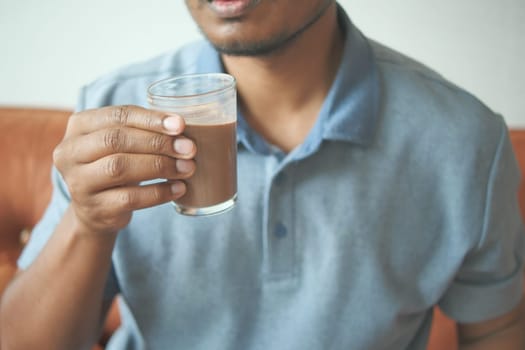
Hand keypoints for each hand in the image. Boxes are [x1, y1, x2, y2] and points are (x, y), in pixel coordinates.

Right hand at [53, 105, 195, 234]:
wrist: (96, 209)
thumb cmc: (115, 164)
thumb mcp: (122, 142)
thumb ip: (144, 130)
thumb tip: (181, 129)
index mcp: (79, 125)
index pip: (117, 115)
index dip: (151, 119)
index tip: (180, 125)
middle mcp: (70, 152)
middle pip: (117, 140)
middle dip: (158, 143)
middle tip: (189, 149)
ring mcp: (78, 182)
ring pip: (120, 168)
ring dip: (160, 166)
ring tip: (187, 168)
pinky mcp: (94, 208)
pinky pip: (130, 198)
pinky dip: (159, 192)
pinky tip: (178, 188)